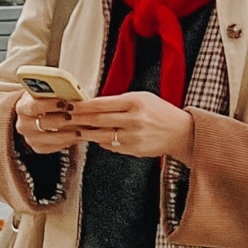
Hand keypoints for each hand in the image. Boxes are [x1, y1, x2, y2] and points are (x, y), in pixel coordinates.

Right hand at [14, 86, 80, 155]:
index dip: (50, 104)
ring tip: (81, 128)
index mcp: (22, 107)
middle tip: (78, 116)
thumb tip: (72, 94)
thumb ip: (54, 92)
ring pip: (51, 138)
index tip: (66, 102)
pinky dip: (67, 141)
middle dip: (62, 120)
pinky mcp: (38, 147)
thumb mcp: (46, 91)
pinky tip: (77, 136)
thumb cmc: (44, 98)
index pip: (34, 106)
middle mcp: (23, 124)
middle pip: (44, 123)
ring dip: (68, 133)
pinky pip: (54, 147)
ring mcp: (30, 138)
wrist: (35, 112)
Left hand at [70, 92, 194, 161]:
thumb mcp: (142, 98)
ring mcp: (134, 137)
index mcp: (135, 102)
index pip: (102, 103)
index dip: (83, 105)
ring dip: (86, 133)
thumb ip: (119, 101)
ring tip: (75, 129)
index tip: (70, 105)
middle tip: (65, 118)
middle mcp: (134, 119)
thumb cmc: (161, 112)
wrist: (181, 132)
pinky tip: (95, 138)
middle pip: (98, 120)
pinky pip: (111, 146)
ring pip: (101, 135)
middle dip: (78, 119)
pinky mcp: (134, 150)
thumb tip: (94, 105)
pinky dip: (101, 142)